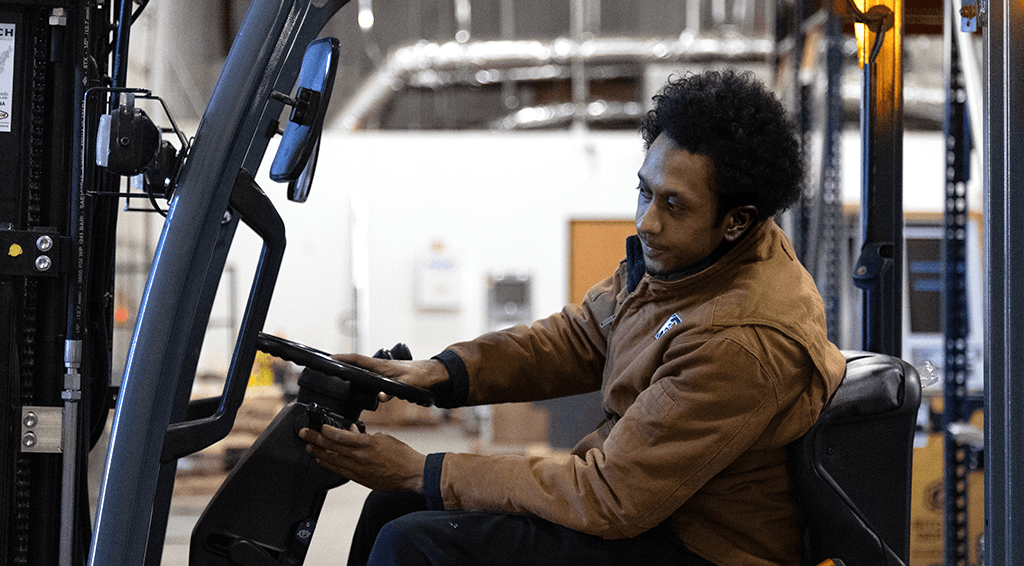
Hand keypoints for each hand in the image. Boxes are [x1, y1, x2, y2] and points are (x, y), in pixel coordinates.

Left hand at [300, 424, 426, 492]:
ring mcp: (358, 469)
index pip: (340, 436)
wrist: (410, 474)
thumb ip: (365, 435)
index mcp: (366, 444)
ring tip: (309, 447)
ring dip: (318, 452)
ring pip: (332, 460)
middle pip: (331, 447)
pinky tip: (321, 461)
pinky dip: (328, 465)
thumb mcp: (384, 438)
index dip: (326, 431)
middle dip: (315, 439)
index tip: (318, 426)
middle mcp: (359, 457)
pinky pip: (339, 471)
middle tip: (304, 434)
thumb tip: (353, 431)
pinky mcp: (359, 478)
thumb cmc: (401, 455)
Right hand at [330, 354, 447, 401]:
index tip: (329, 358)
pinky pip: (369, 376)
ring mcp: (383, 371)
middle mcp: (380, 367)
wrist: (433, 374)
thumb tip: (380, 397)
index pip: (358, 359)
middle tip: (327, 368)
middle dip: (341, 364)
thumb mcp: (408, 384)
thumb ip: (394, 391)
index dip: (343, 358)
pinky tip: (357, 385)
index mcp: (381, 366)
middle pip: (356, 363)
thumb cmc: (422, 376)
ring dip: (350, 371)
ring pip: (362, 370)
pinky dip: (361, 378)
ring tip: (336, 377)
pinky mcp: (387, 376)